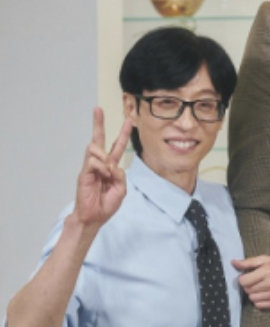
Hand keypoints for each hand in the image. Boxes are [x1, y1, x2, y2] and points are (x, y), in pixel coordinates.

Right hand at [73, 108, 131, 229]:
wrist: (94, 217)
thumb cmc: (106, 204)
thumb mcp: (121, 189)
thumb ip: (120, 175)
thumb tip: (112, 164)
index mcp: (110, 167)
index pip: (117, 147)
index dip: (123, 134)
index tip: (129, 120)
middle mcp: (100, 164)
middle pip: (99, 140)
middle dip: (98, 124)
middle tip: (98, 109)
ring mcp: (90, 167)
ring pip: (96, 149)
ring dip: (105, 159)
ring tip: (107, 173)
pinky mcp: (84, 172)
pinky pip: (93, 162)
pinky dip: (101, 168)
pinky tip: (102, 176)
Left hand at [233, 257, 269, 309]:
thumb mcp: (266, 259)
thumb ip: (249, 262)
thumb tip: (233, 263)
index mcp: (268, 270)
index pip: (244, 281)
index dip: (243, 279)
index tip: (248, 277)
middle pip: (247, 290)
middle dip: (249, 286)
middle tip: (256, 282)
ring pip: (252, 299)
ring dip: (254, 294)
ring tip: (260, 288)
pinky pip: (259, 306)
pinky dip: (259, 301)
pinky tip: (264, 295)